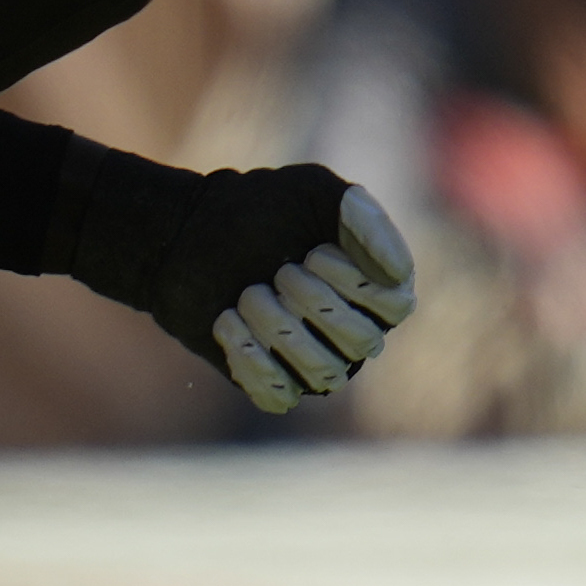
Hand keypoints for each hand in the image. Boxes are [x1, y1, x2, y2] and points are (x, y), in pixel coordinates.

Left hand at [77, 164, 418, 413]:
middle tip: (278, 272)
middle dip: (313, 303)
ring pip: (323, 374)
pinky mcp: (272, 384)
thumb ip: (362, 216)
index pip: (393, 306)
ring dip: (278, 330)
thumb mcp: (312, 190)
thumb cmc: (256, 208)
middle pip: (361, 342)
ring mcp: (313, 361)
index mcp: (374, 285)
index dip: (356, 285)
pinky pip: (279, 396)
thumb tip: (400, 275)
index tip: (313, 252)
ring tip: (246, 295)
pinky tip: (226, 323)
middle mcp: (353, 330)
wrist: (186, 234)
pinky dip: (250, 360)